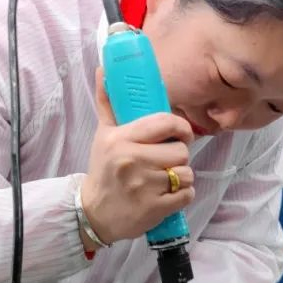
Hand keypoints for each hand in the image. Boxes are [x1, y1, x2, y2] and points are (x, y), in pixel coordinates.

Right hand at [80, 68, 195, 247]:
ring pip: (187, 173)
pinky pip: (186, 195)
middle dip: (178, 156)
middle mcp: (132, 160)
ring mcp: (144, 186)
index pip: (165, 122)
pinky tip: (167, 195)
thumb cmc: (103, 170)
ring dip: (181, 177)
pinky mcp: (155, 208)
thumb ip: (107, 103)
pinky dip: (182, 196)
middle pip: (181, 150)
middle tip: (166, 161)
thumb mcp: (103, 135)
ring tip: (165, 179)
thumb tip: (103, 69)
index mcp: (120, 139)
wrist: (95, 214)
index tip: (180, 133)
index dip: (180, 127)